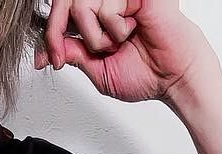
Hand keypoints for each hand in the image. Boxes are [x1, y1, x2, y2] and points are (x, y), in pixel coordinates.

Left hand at [34, 0, 214, 104]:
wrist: (175, 77)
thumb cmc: (146, 74)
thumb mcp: (97, 69)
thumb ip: (73, 53)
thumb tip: (47, 50)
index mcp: (97, 18)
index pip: (62, 13)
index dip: (49, 33)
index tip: (47, 60)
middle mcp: (106, 2)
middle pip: (65, 1)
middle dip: (57, 31)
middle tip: (62, 56)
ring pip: (82, 4)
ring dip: (93, 36)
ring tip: (115, 45)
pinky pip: (105, 6)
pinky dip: (114, 28)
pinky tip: (131, 32)